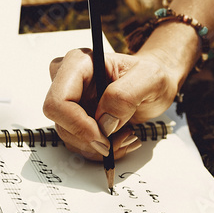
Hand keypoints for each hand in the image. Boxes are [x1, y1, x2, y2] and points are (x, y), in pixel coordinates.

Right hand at [43, 48, 180, 159]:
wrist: (155, 86)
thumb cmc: (152, 75)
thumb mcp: (150, 78)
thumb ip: (126, 95)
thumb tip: (105, 120)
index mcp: (79, 63)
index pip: (58, 101)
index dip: (77, 124)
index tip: (103, 137)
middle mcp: (69, 81)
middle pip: (61, 123)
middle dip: (91, 138)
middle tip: (120, 137)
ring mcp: (71, 102)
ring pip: (70, 138)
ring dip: (99, 146)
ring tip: (127, 134)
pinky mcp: (77, 119)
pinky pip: (80, 144)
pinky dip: (101, 149)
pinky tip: (120, 137)